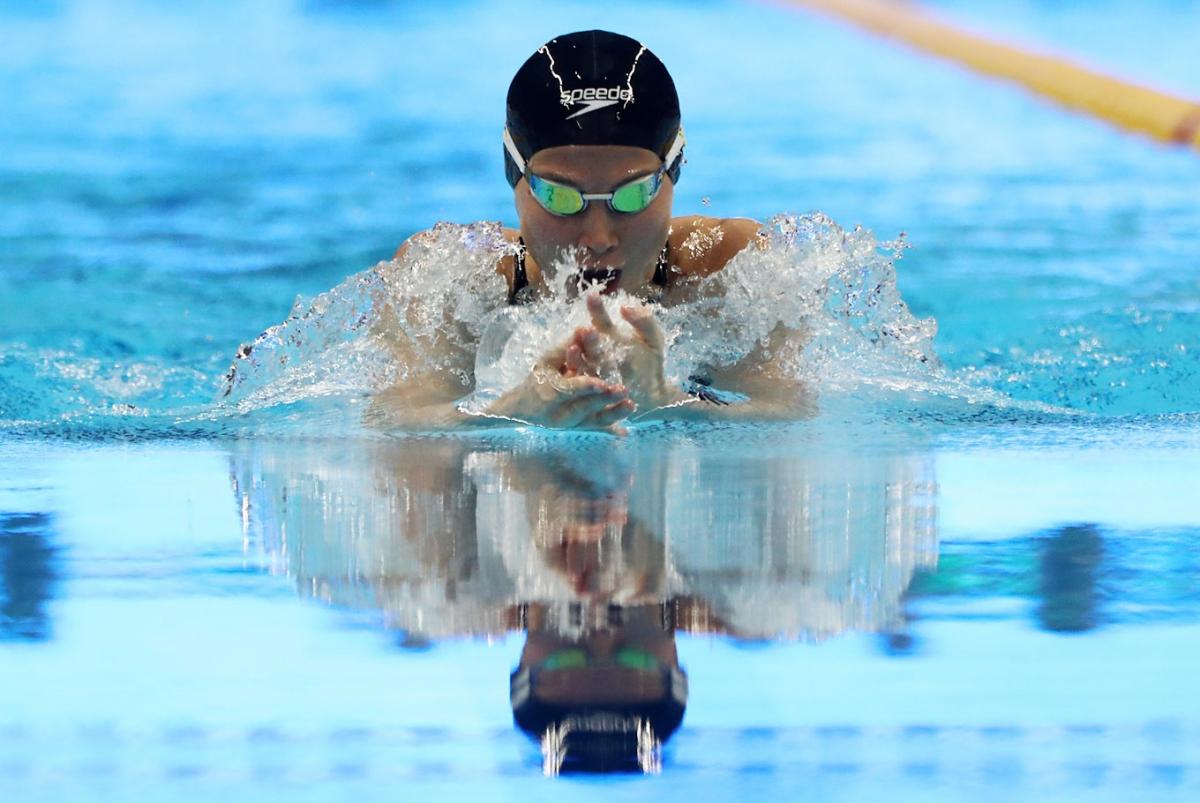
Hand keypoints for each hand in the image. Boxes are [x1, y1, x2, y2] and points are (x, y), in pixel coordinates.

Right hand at [485, 330, 634, 432]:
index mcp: (550, 393)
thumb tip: (582, 329)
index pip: (569, 390)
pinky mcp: (580, 430)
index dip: (585, 387)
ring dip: (613, 415)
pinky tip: (625, 432)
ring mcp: (571, 425)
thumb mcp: (546, 362)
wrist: (522, 411)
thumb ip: (564, 348)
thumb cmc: (537, 380)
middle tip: (623, 390)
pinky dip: (610, 431)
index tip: (602, 384)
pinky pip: (597, 431)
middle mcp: (560, 413)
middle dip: (603, 399)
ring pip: (593, 421)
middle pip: (584, 407)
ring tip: (631, 405)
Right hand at [585, 293, 682, 410]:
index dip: (596, 309)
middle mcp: (597, 353)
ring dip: (577, 358)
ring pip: (581, 364)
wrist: (655, 395)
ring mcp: (593, 372)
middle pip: (588, 343)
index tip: (592, 296)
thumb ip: (644, 321)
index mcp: (609, 337)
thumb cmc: (651, 364)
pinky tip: (588, 379)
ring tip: (574, 348)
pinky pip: (586, 388)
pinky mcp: (594, 392)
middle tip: (584, 328)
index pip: (599, 321)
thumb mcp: (653, 339)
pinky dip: (584, 383)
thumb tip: (625, 307)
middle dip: (586, 336)